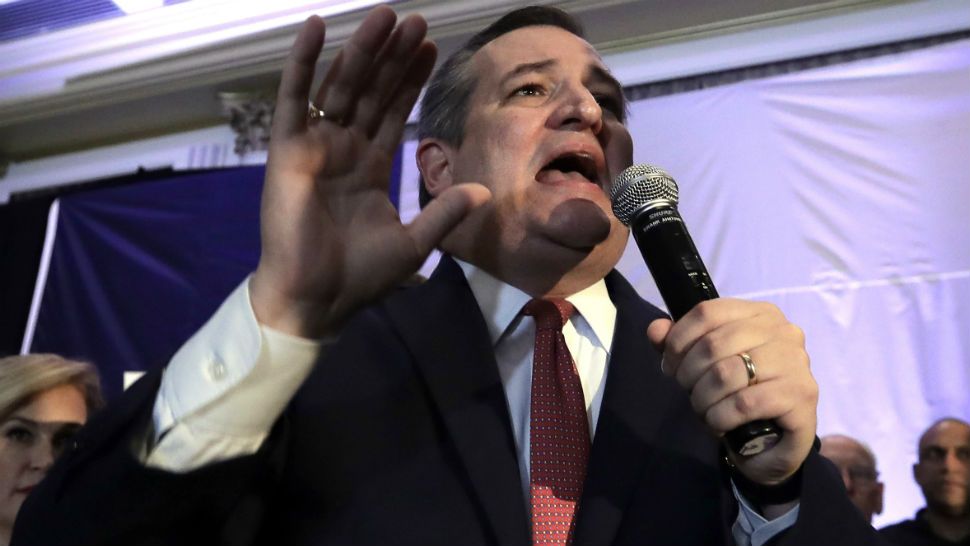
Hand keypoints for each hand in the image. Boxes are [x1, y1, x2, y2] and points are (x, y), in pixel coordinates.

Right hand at [250, 7, 490, 337]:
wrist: (317, 299)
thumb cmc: (360, 276)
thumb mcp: (413, 243)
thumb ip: (443, 212)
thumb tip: (482, 189)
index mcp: (371, 165)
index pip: (396, 112)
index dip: (412, 80)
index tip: (433, 47)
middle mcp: (345, 148)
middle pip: (373, 91)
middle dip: (394, 57)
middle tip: (415, 19)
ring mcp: (316, 146)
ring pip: (342, 87)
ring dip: (362, 51)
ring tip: (384, 16)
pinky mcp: (287, 150)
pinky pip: (294, 99)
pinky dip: (302, 63)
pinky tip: (317, 28)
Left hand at [647, 299, 817, 485]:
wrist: (772, 445)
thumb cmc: (737, 395)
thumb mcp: (703, 367)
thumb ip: (677, 344)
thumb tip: (656, 329)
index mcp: (760, 314)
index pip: (707, 312)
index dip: (678, 340)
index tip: (670, 365)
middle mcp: (784, 332)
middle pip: (713, 344)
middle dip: (688, 373)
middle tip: (688, 392)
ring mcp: (797, 363)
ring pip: (726, 374)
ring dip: (703, 398)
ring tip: (704, 410)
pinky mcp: (802, 396)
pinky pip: (744, 403)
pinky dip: (720, 417)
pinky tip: (719, 424)